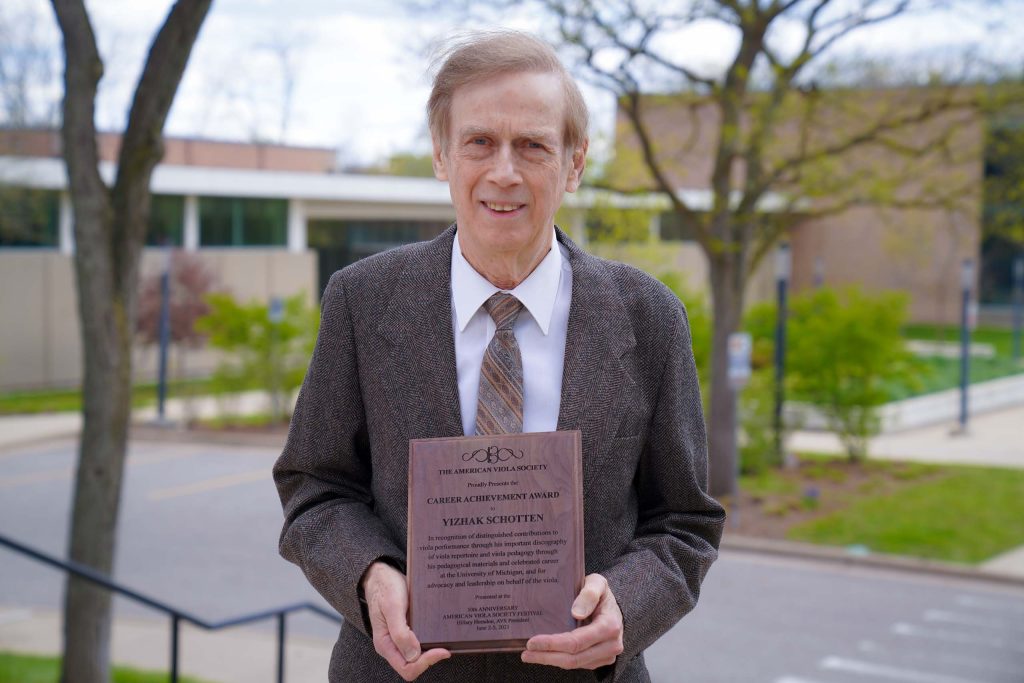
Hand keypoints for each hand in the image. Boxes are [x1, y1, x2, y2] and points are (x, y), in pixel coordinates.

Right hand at [362, 561, 449, 680]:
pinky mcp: (406, 630)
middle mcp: (392, 645)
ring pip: (418, 655)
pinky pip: (419, 642)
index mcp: (385, 644)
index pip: (407, 668)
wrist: (381, 574)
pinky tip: (439, 632)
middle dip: (430, 658)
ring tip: (445, 639)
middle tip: (446, 646)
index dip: (425, 663)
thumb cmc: (384, 588)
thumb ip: (400, 632)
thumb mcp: (392, 607)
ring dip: (431, 650)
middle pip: (414, 664)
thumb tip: (413, 656)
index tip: (441, 650)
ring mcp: (399, 638)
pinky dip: (430, 641)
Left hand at [521, 573, 623, 669]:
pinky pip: (578, 664)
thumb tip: (576, 613)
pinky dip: (560, 660)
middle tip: (526, 653)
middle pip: (573, 658)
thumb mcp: (597, 583)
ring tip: (531, 654)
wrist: (613, 606)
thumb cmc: (602, 593)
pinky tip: (546, 653)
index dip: (553, 644)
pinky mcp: (601, 660)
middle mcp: (611, 644)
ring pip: (575, 664)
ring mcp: (607, 655)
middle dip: (547, 656)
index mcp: (609, 626)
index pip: (576, 641)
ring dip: (551, 661)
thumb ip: (589, 594)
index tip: (532, 642)